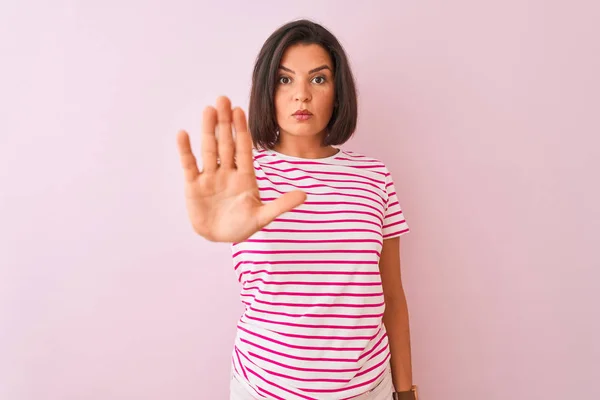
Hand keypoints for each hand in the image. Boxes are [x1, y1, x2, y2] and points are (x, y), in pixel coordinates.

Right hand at [176, 96, 306, 241]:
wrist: (219, 238)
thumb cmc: (242, 226)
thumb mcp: (263, 217)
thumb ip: (281, 205)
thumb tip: (304, 196)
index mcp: (245, 176)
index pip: (244, 148)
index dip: (242, 130)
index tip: (240, 110)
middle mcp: (227, 172)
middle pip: (226, 143)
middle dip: (225, 123)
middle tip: (223, 99)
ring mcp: (210, 177)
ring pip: (209, 149)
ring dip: (208, 130)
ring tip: (208, 110)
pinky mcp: (194, 186)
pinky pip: (189, 165)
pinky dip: (185, 150)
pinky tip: (183, 134)